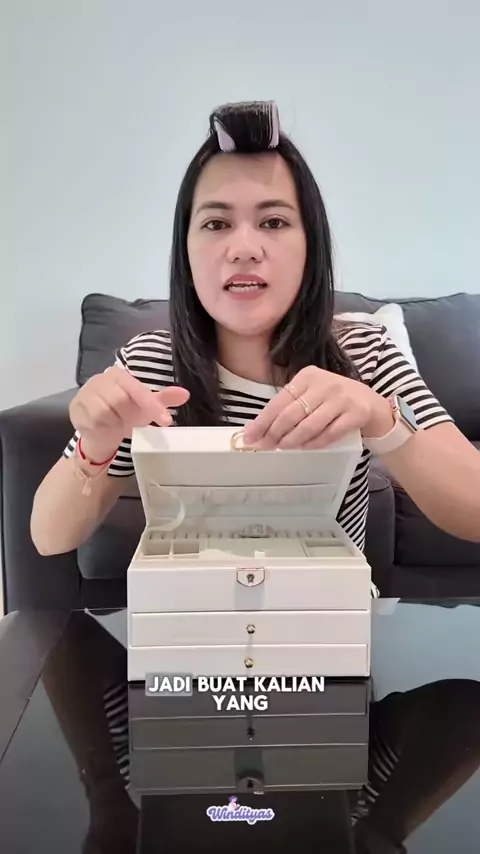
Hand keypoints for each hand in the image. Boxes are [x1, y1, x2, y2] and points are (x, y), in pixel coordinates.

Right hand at [69, 365, 189, 461]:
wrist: (99, 431)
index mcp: (119, 375)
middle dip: (128, 416)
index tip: (166, 422)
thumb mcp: (146, 407)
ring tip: (116, 424)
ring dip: (115, 423)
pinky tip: (104, 428)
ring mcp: (85, 393)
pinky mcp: (75, 408)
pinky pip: (93, 421)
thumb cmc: (124, 414)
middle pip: (120, 400)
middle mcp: (100, 380)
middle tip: (129, 423)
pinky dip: (103, 429)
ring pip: (105, 411)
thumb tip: (185, 394)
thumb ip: (164, 399)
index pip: (138, 389)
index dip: (152, 406)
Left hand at [242, 365, 392, 449]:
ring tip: (283, 448)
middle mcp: (325, 383)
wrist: (371, 403)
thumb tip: (260, 429)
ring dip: (292, 440)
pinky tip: (305, 448)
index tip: (250, 436)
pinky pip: (329, 433)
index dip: (263, 421)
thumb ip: (291, 406)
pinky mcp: (356, 413)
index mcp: (308, 375)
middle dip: (274, 433)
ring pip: (309, 425)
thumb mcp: (313, 394)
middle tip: (264, 446)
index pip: (280, 401)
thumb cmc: (334, 400)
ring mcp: (342, 398)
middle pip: (292, 414)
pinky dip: (315, 443)